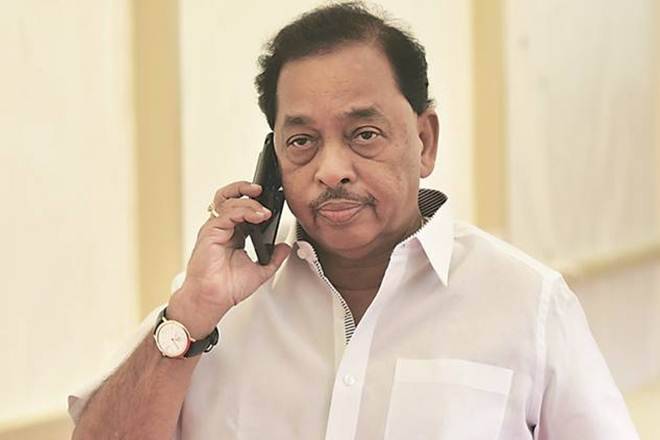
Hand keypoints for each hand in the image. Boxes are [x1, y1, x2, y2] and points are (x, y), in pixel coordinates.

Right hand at [167, 181, 290, 337]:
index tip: (272, 203)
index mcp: (233, 234)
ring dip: (248, 200)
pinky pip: (227, 213)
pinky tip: (257, 217)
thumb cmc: (227, 288)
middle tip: (262, 190)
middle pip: (230, 196)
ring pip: (228, 200)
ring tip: (264, 209)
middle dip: (245, 187)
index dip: (255, 201)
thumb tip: (286, 247)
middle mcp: (222, 228)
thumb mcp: (260, 270)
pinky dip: (244, 211)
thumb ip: (274, 258)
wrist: (213, 299)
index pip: (242, 207)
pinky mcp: (210, 232)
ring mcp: (215, 228)